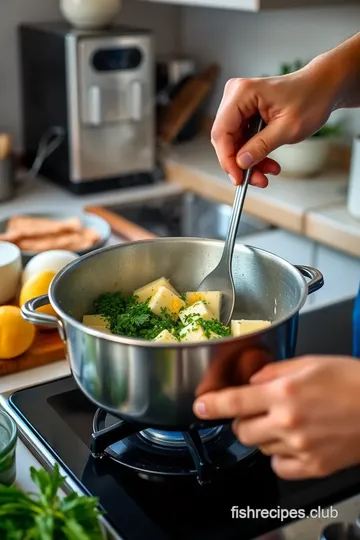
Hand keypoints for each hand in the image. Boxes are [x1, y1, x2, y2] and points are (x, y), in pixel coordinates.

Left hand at [193, 355, 359, 479]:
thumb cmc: (350, 380)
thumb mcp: (309, 363)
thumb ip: (273, 371)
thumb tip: (252, 381)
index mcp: (284, 392)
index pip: (234, 401)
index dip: (211, 405)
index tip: (199, 407)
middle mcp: (288, 422)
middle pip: (241, 430)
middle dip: (242, 420)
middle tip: (258, 410)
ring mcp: (300, 448)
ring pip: (259, 448)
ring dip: (263, 435)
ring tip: (285, 422)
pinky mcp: (313, 466)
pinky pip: (279, 467)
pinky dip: (279, 456)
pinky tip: (292, 442)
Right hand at [211, 61, 336, 186]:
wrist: (322, 88)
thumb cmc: (310, 98)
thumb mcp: (288, 128)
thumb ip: (261, 146)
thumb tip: (241, 163)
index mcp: (242, 93)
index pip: (222, 132)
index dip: (227, 159)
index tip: (238, 178)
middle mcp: (235, 96)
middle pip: (225, 139)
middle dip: (240, 163)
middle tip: (257, 180)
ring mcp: (239, 105)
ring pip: (234, 143)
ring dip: (250, 162)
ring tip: (268, 174)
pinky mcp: (245, 113)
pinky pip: (243, 140)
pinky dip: (255, 154)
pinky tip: (269, 164)